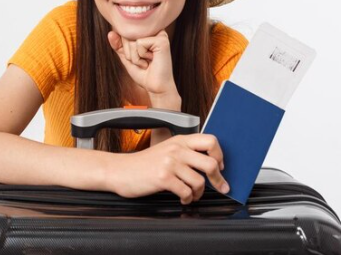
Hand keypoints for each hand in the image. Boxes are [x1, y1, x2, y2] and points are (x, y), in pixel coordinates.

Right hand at [106, 134, 228, 203]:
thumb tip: (210, 163)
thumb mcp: (167, 150)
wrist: (119, 170)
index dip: (220, 155)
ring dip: (199, 193)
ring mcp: (170, 163)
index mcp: (180, 140)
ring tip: (193, 195)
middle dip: (218, 179)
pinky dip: (188, 199)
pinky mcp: (163, 178)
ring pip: (199, 181)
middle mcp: (177, 149)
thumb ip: (185, 152)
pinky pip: (186, 192)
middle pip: (211, 163)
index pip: (211, 141)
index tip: (221, 166)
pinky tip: (184, 199)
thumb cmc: (143, 163)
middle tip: (220, 186)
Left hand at [108, 30, 176, 97]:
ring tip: (147, 62)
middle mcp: (155, 31)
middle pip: (127, 36)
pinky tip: (151, 61)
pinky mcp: (161, 40)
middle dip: (129, 53)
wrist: (155, 87)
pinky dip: (140, 56)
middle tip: (144, 62)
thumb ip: (118, 45)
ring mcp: (159, 35)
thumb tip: (111, 33)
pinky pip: (139, 43)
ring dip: (135, 57)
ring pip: (132, 40)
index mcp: (149, 34)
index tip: (139, 59)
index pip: (125, 34)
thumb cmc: (144, 73)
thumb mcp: (127, 58)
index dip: (126, 50)